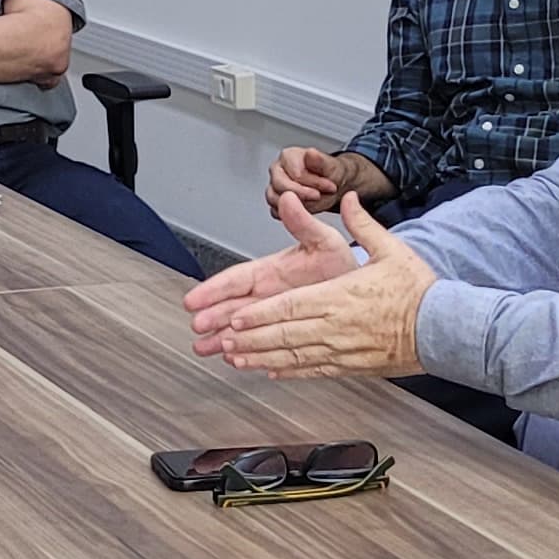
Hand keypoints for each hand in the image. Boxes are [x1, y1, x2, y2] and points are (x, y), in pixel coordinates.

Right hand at [185, 184, 360, 345]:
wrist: (363, 291)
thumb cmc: (341, 265)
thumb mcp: (324, 241)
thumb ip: (303, 224)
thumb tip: (290, 198)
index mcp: (270, 271)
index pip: (236, 279)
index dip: (214, 289)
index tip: (195, 299)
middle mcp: (267, 295)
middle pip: (232, 306)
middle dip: (213, 316)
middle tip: (197, 327)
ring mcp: (273, 315)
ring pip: (240, 328)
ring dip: (221, 338)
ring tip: (205, 348)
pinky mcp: (283, 332)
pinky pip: (260, 344)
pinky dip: (247, 352)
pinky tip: (234, 359)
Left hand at [197, 188, 434, 378]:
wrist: (444, 328)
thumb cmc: (419, 291)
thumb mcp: (392, 249)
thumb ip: (363, 224)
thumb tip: (348, 199)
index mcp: (340, 296)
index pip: (291, 306)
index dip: (260, 314)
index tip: (236, 318)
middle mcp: (337, 325)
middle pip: (285, 334)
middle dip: (251, 338)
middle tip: (223, 340)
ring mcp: (343, 349)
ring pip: (294, 356)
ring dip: (262, 358)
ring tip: (236, 358)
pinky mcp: (353, 366)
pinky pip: (314, 370)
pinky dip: (290, 371)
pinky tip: (272, 371)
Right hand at [267, 145, 389, 215]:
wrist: (332, 186)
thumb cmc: (330, 174)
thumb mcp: (332, 166)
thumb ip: (320, 161)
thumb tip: (311, 153)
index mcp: (288, 156)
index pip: (295, 173)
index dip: (314, 183)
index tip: (329, 187)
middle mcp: (277, 169)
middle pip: (281, 186)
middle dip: (304, 194)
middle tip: (320, 196)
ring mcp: (274, 185)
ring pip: (274, 198)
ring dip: (296, 204)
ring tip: (314, 202)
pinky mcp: (275, 200)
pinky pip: (276, 211)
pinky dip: (290, 214)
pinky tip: (305, 209)